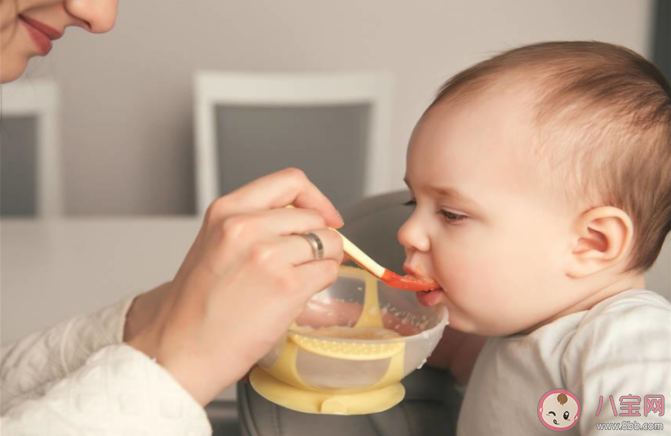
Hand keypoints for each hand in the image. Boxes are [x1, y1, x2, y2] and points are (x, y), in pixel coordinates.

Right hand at [128, 168, 343, 404]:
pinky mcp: (287, 285)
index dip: (316, 198)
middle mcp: (247, 226)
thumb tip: (308, 223)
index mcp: (227, 210)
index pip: (290, 181)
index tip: (325, 216)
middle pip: (314, 217)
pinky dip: (322, 282)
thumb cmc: (197, 306)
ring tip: (298, 280)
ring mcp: (268, 254)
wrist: (181, 349)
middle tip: (307, 262)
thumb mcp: (216, 243)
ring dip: (324, 261)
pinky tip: (298, 295)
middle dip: (320, 239)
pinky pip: (328, 271)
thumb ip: (256, 224)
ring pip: (329, 242)